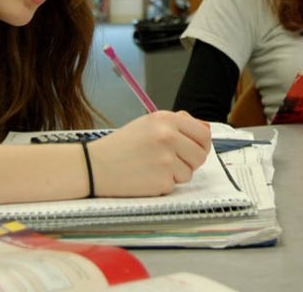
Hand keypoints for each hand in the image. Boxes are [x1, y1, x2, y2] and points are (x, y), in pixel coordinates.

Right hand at [87, 111, 210, 196]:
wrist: (95, 166)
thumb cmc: (123, 145)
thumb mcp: (149, 124)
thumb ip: (178, 124)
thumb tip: (207, 129)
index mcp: (166, 119)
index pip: (203, 134)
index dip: (201, 144)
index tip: (193, 149)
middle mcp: (168, 136)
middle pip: (201, 155)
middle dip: (191, 161)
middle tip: (172, 161)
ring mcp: (166, 159)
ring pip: (190, 172)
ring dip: (176, 174)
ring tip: (154, 167)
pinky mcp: (161, 180)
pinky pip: (175, 185)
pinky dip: (163, 184)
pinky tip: (146, 176)